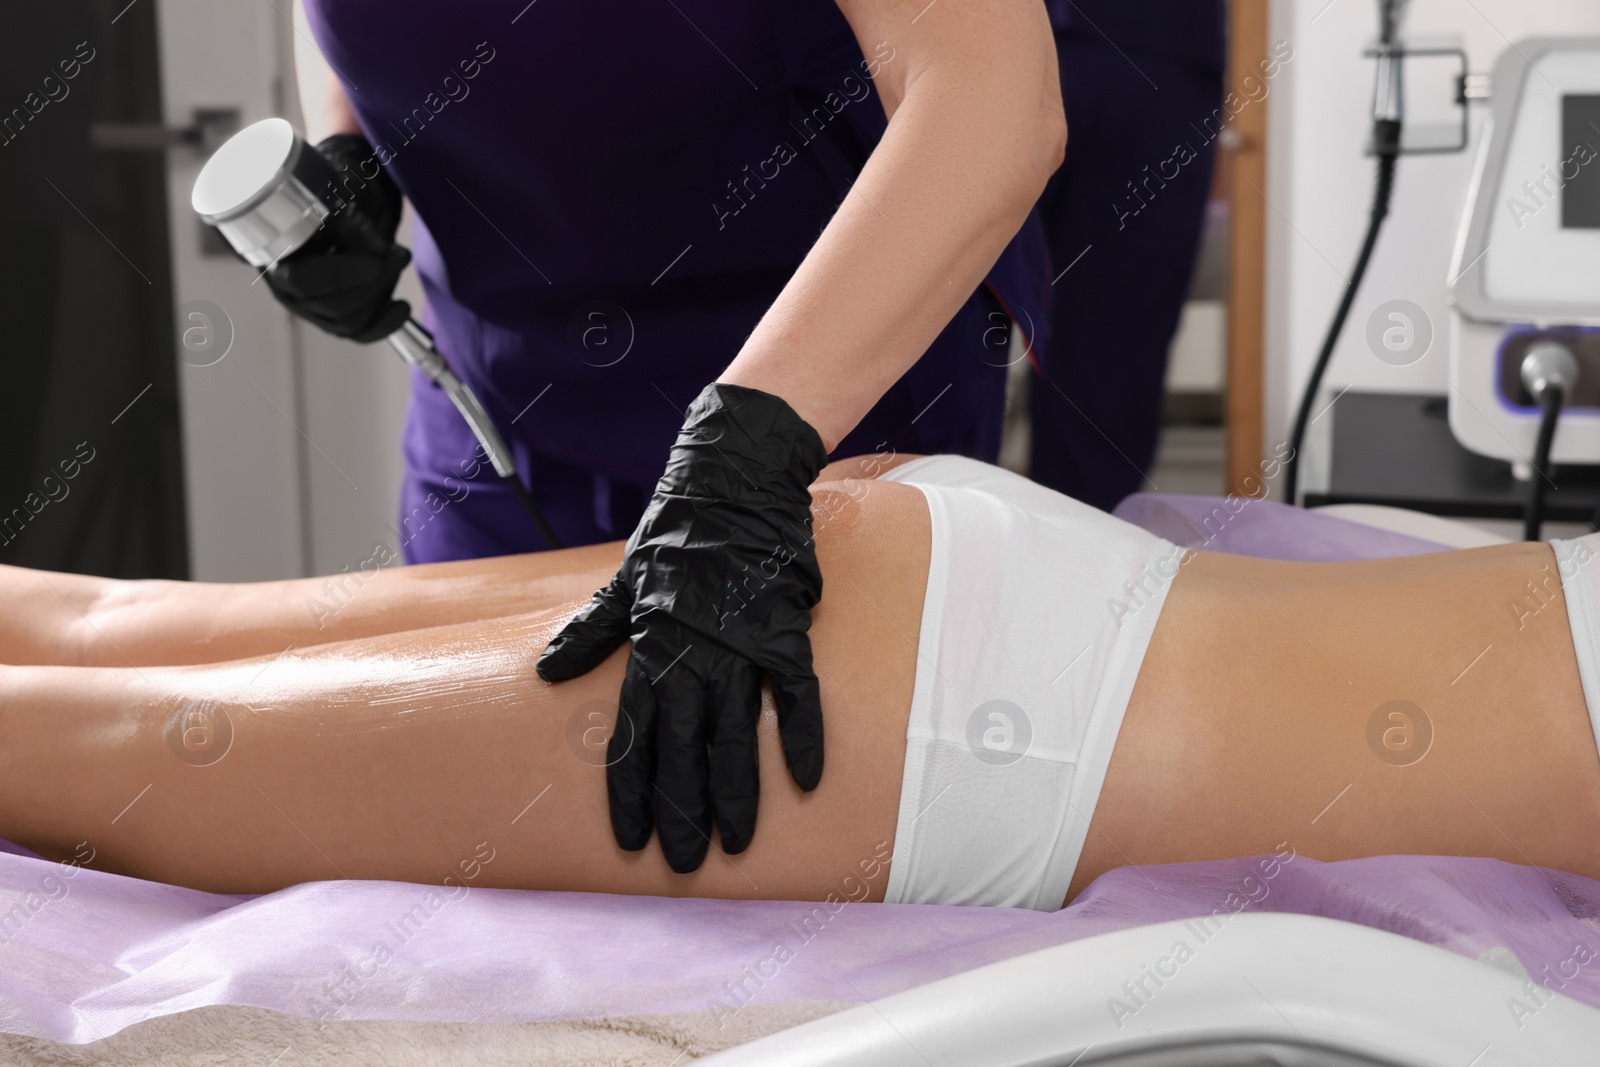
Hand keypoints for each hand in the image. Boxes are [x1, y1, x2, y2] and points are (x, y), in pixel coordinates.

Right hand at [264, 133, 410, 342]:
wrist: (335, 203)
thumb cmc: (329, 196)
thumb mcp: (335, 197)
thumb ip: (351, 223)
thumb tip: (379, 253)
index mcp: (275, 256)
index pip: (303, 280)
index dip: (341, 275)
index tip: (376, 262)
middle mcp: (288, 290)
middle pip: (333, 305)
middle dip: (374, 282)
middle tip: (399, 254)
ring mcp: (311, 309)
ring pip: (350, 320)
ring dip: (383, 293)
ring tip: (399, 259)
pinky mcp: (334, 319)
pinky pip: (359, 333)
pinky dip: (385, 324)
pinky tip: (402, 308)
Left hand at [536, 383, 827, 872]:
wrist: (732, 474)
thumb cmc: (676, 526)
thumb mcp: (624, 577)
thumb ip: (592, 629)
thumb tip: (546, 672)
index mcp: (649, 646)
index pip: (632, 734)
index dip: (632, 790)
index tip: (632, 839)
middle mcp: (690, 654)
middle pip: (682, 748)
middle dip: (682, 809)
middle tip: (686, 862)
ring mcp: (739, 643)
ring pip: (735, 733)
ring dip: (737, 791)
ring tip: (738, 841)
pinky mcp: (783, 628)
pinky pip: (795, 693)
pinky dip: (802, 735)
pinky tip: (805, 781)